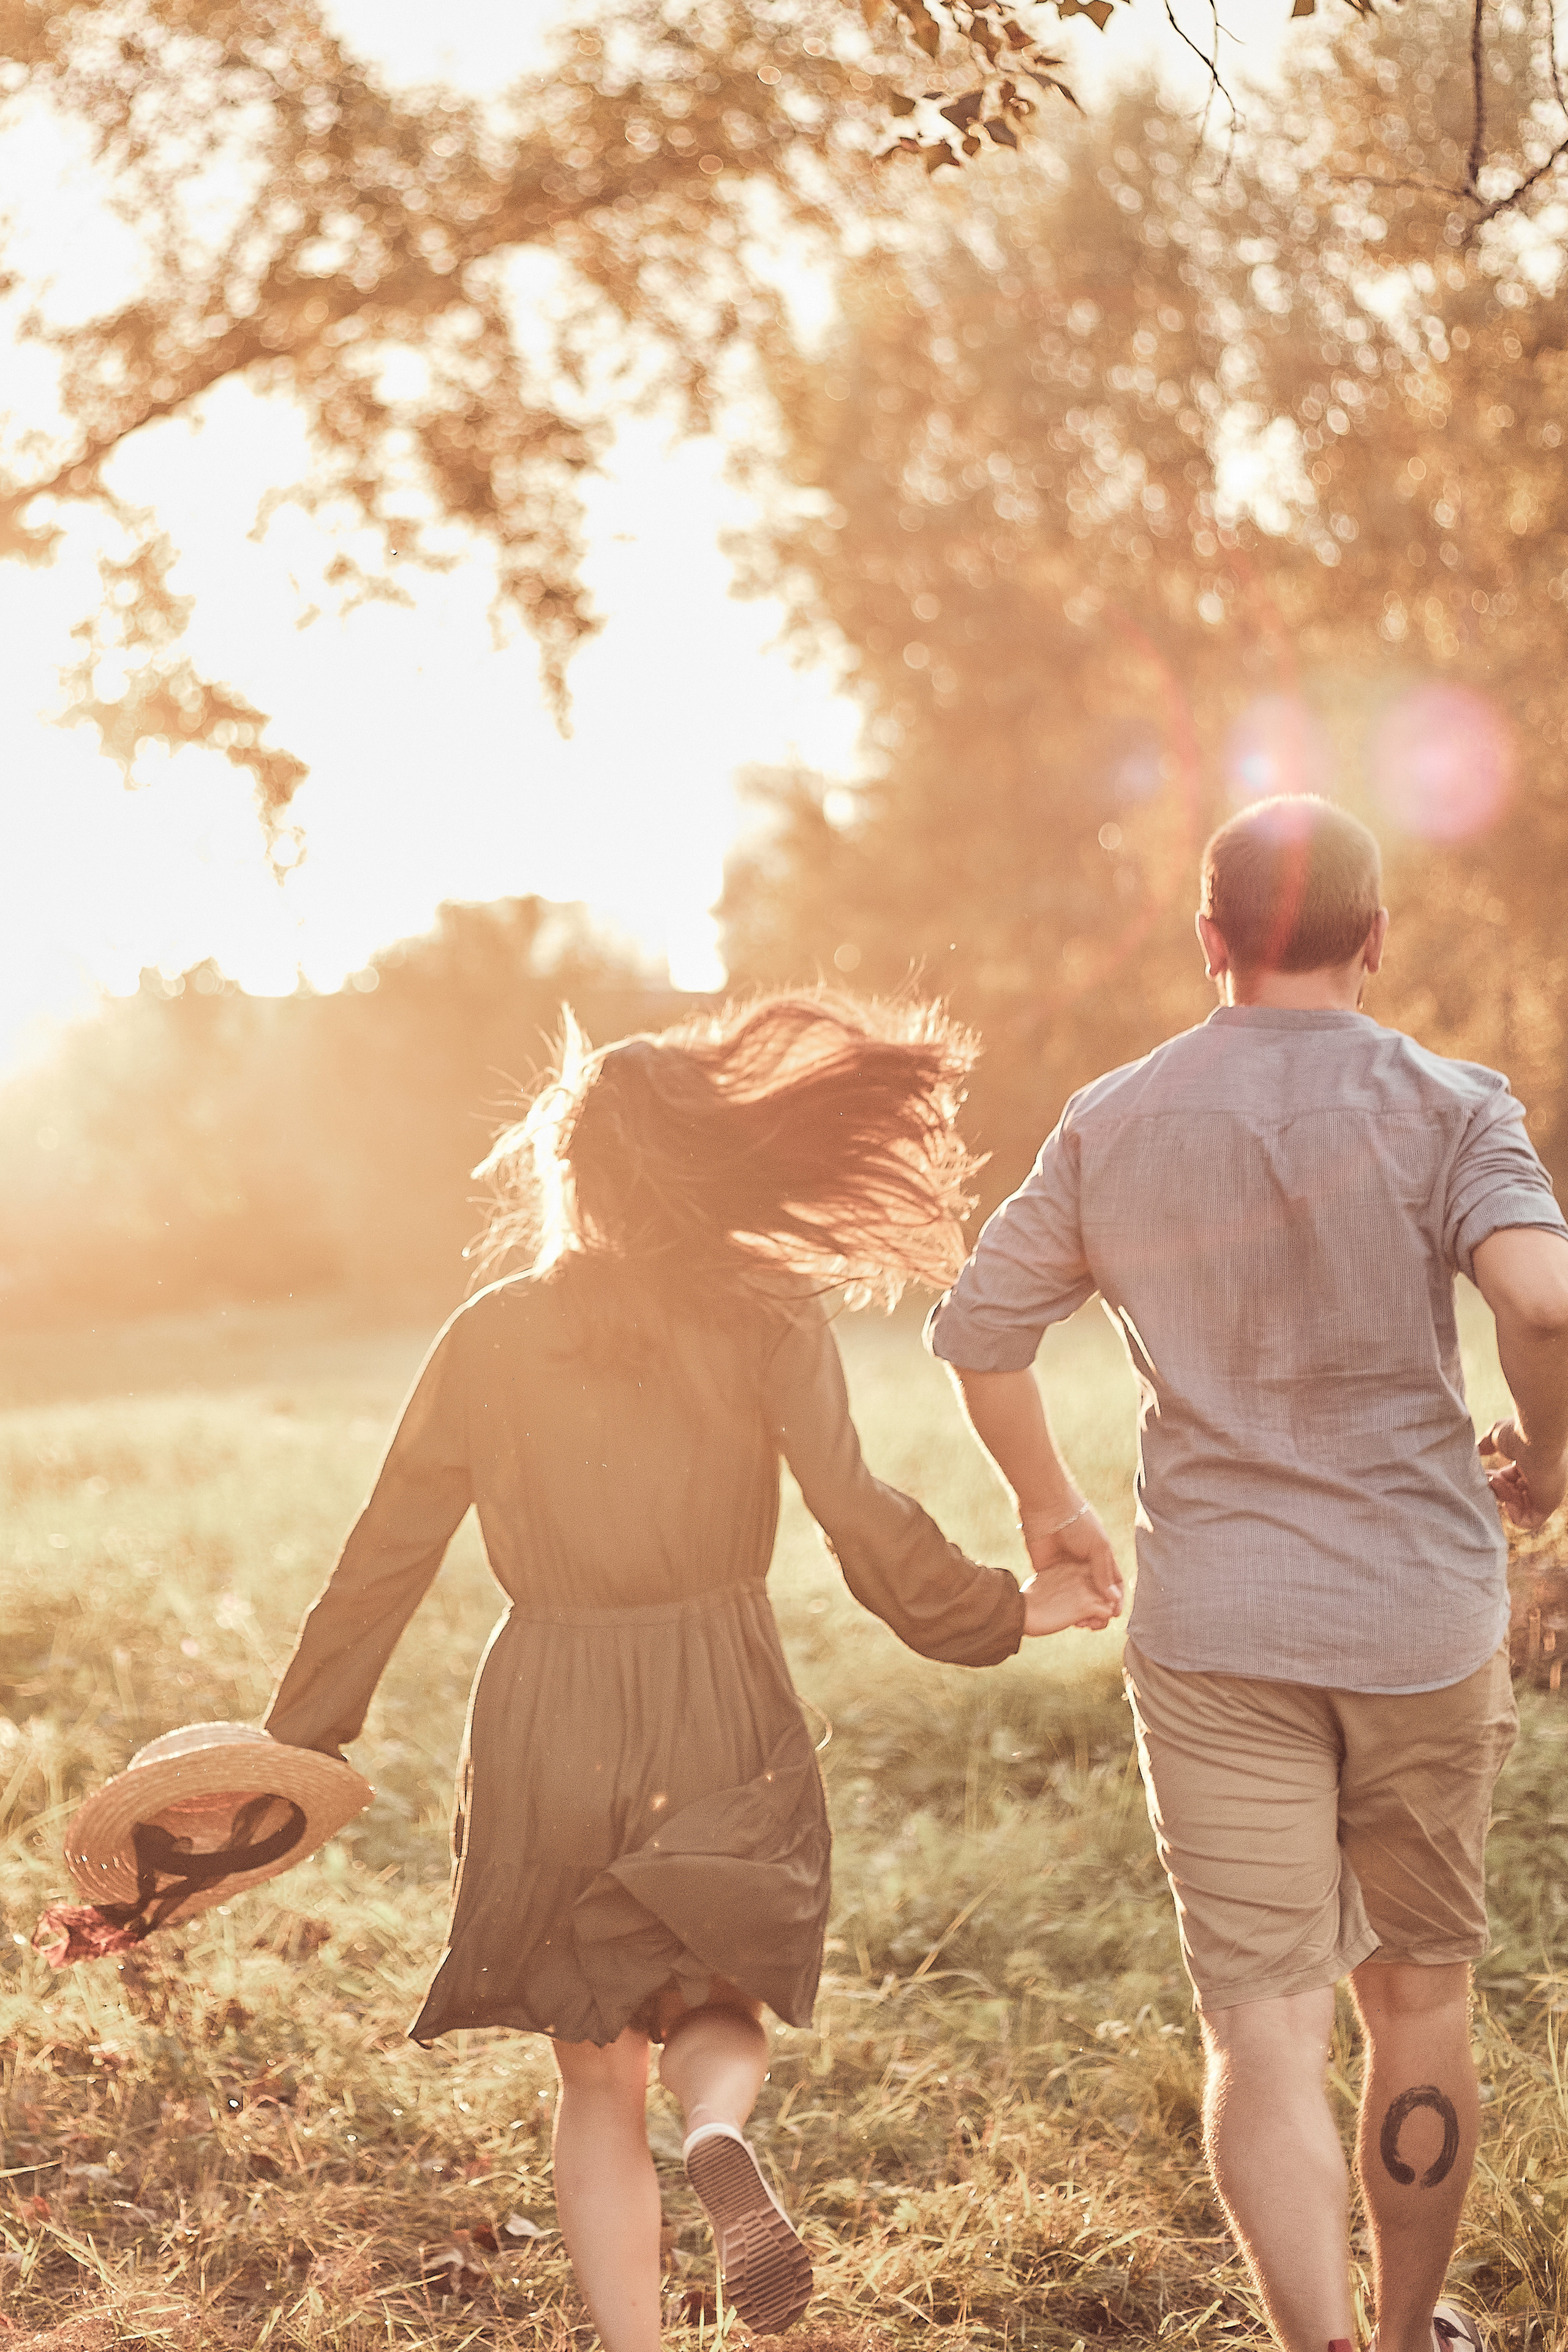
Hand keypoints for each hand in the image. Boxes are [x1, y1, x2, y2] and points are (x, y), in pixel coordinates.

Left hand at [1017, 1500, 1123, 1635]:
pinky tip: (1065, 1617)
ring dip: (1081, 1612)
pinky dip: (1062, 1607)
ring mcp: (1066, 1570)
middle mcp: (1084, 1566)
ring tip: (1082, 1624)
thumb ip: (1104, 1573)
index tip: (1115, 1613)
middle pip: (1095, 1594)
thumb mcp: (1098, 1546)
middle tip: (1097, 1624)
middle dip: (1098, 1611)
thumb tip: (1112, 1600)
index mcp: (1101, 1557)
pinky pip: (1057, 1594)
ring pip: (1076, 1598)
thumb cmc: (1077, 1522)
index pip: (1113, 1584)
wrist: (1046, 1508)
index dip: (1116, 1599)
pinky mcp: (1048, 1573)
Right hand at [1480, 1418, 1567, 1528]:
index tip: (1484, 1473)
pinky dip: (1514, 1514)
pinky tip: (1509, 1499)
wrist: (1537, 1436)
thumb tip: (1476, 1449)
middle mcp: (1541, 1480)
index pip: (1512, 1480)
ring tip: (1498, 1483)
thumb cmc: (1519, 1433)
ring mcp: (1545, 1493)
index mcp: (1532, 1464)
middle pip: (1514, 1494)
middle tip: (1486, 1479)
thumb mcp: (1496, 1437)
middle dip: (1496, 1489)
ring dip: (1503, 1497)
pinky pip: (1529, 1522)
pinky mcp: (1548, 1504)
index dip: (1495, 1479)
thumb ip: (1486, 1445)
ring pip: (1519, 1506)